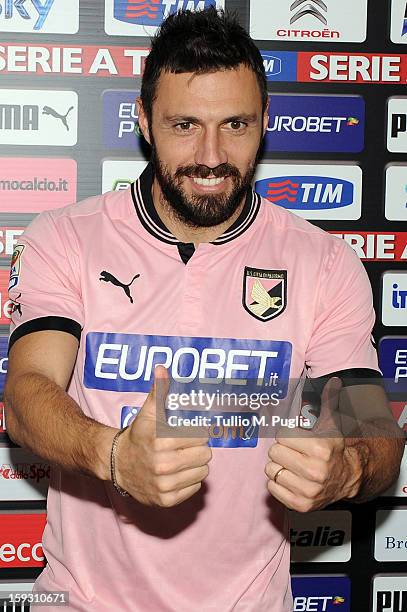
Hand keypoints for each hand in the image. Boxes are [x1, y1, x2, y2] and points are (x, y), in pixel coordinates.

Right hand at [114, 366, 211, 506]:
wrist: (117, 464)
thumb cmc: (138, 436)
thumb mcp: (147, 413)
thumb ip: (158, 390)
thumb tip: (162, 368)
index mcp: (162, 441)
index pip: (202, 436)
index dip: (195, 433)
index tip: (182, 434)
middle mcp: (163, 465)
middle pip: (205, 455)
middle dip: (197, 449)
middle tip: (182, 447)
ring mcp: (164, 485)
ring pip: (203, 472)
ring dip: (195, 465)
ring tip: (179, 460)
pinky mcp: (166, 500)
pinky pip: (195, 488)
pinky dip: (189, 481)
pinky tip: (176, 474)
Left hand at [265, 377, 361, 511]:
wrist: (347, 478)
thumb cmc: (333, 449)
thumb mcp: (331, 425)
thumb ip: (328, 402)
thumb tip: (334, 381)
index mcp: (320, 449)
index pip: (282, 436)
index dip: (288, 436)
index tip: (297, 439)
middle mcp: (314, 472)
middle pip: (274, 453)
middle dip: (282, 450)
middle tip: (295, 453)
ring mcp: (307, 490)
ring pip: (271, 470)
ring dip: (279, 466)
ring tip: (293, 466)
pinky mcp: (301, 505)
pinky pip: (272, 488)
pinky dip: (278, 482)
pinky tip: (292, 478)